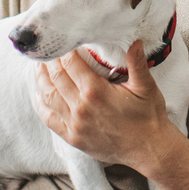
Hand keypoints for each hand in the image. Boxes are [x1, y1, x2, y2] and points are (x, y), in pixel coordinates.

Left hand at [37, 42, 172, 174]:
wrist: (149, 149)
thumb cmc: (148, 116)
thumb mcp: (146, 86)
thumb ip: (137, 62)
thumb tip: (135, 40)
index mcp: (96, 92)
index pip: (70, 63)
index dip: (64, 50)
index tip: (62, 40)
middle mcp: (81, 108)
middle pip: (55, 77)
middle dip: (49, 61)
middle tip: (47, 50)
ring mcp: (75, 125)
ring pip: (48, 96)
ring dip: (41, 79)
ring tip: (39, 67)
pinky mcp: (73, 138)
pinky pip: (49, 119)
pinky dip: (41, 105)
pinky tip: (40, 94)